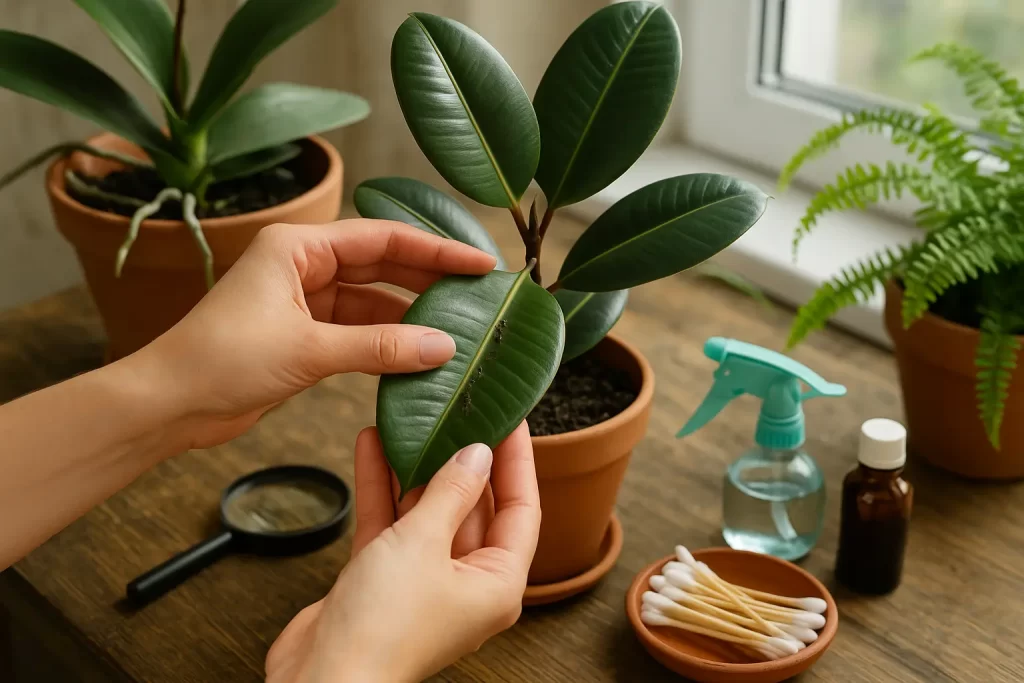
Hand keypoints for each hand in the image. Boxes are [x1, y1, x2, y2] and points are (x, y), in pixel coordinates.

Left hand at [136, 219, 496, 448]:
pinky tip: (421, 354)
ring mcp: (304, 301)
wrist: (170, 404)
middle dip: (429, 278)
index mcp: (298, 247)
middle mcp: (303, 265)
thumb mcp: (309, 350)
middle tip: (481, 293)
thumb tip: (444, 347)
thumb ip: (380, 347)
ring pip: (373, 301)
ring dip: (410, 316)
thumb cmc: (223, 360)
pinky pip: (359, 331)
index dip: (435, 249)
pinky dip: (388, 343)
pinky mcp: (304, 336)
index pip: (382, 239)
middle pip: (382, 264)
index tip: (480, 262)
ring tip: (460, 327)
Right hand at [265, 422, 540, 682]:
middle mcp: (465, 583)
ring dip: (415, 467)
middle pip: (473, 507)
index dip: (516, 461)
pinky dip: (382, 488)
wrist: (321, 678)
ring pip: (427, 511)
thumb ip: (451, 492)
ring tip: (412, 421)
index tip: (510, 419)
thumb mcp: (423, 544)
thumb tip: (477, 455)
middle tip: (459, 413)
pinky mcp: (383, 579)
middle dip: (461, 459)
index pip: (521, 509)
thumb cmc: (382, 630)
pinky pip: (391, 524)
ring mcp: (423, 580)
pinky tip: (373, 447)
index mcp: (497, 583)